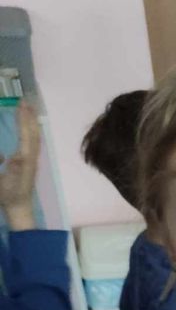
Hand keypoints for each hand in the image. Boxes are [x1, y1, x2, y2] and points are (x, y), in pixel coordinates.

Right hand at [0, 101, 39, 228]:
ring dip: (32, 122)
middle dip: (29, 116)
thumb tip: (17, 157)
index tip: (21, 104)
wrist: (19, 208)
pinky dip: (32, 132)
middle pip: (33, 134)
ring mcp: (32, 161)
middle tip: (26, 100)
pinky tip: (30, 129)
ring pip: (35, 138)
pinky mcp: (30, 164)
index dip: (24, 119)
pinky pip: (33, 143)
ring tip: (29, 109)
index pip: (26, 135)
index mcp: (25, 160)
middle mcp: (31, 158)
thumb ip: (13, 171)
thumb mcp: (5, 184)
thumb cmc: (8, 195)